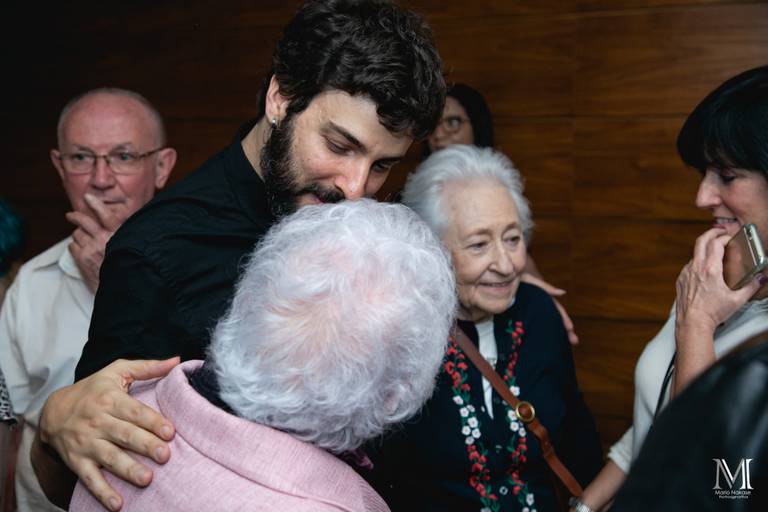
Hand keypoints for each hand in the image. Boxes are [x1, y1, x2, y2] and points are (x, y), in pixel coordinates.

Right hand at [37, 357, 178, 510]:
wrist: (53, 411)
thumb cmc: (94, 389)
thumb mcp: (117, 371)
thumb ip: (148, 367)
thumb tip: (177, 360)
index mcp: (110, 399)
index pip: (135, 411)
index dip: (153, 422)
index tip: (171, 431)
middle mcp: (97, 421)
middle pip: (124, 435)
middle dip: (145, 446)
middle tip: (165, 455)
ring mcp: (86, 443)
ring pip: (109, 457)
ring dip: (127, 470)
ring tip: (147, 479)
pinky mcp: (76, 461)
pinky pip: (89, 478)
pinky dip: (102, 492)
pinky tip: (117, 504)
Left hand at [66, 194, 126, 292]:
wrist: (119, 289)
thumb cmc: (127, 267)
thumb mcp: (131, 247)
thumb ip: (124, 233)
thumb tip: (115, 222)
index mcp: (119, 234)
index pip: (106, 215)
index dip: (96, 204)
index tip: (88, 197)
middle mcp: (104, 239)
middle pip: (84, 221)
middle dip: (75, 216)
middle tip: (71, 215)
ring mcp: (91, 248)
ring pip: (77, 234)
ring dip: (79, 236)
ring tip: (85, 243)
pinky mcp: (82, 258)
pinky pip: (72, 246)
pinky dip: (75, 248)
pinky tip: (83, 253)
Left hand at [521, 272, 578, 343]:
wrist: (503, 278)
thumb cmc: (518, 276)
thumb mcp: (531, 281)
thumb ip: (546, 288)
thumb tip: (563, 293)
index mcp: (543, 298)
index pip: (557, 310)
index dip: (564, 319)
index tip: (571, 329)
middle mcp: (539, 305)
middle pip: (554, 318)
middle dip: (565, 330)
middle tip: (574, 341)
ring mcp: (531, 311)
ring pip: (544, 323)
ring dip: (555, 333)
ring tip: (563, 345)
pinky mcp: (521, 314)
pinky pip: (531, 325)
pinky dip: (539, 332)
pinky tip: (543, 342)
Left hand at [675, 227, 761, 339]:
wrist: (692, 323)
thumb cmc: (713, 313)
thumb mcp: (737, 300)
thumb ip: (751, 287)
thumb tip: (761, 278)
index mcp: (710, 270)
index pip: (716, 243)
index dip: (724, 237)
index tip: (730, 238)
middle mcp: (696, 268)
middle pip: (701, 241)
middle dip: (711, 233)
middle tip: (719, 231)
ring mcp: (686, 273)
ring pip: (695, 254)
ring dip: (704, 250)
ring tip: (714, 252)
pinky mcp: (680, 280)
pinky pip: (689, 266)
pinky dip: (698, 263)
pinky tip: (705, 269)